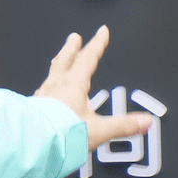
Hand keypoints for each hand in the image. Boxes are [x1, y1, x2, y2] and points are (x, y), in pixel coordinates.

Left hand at [33, 26, 149, 150]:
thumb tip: (144, 121)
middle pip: (64, 60)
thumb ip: (123, 125)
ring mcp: (41, 98)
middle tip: (74, 37)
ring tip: (59, 62)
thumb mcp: (98, 130)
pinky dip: (47, 87)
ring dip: (58, 65)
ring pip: (51, 74)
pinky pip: (41, 92)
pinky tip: (45, 93)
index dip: (97, 44)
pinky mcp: (33, 110)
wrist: (32, 146)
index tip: (101, 32)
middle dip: (71, 47)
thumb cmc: (61, 136)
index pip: (88, 59)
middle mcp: (55, 88)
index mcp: (73, 86)